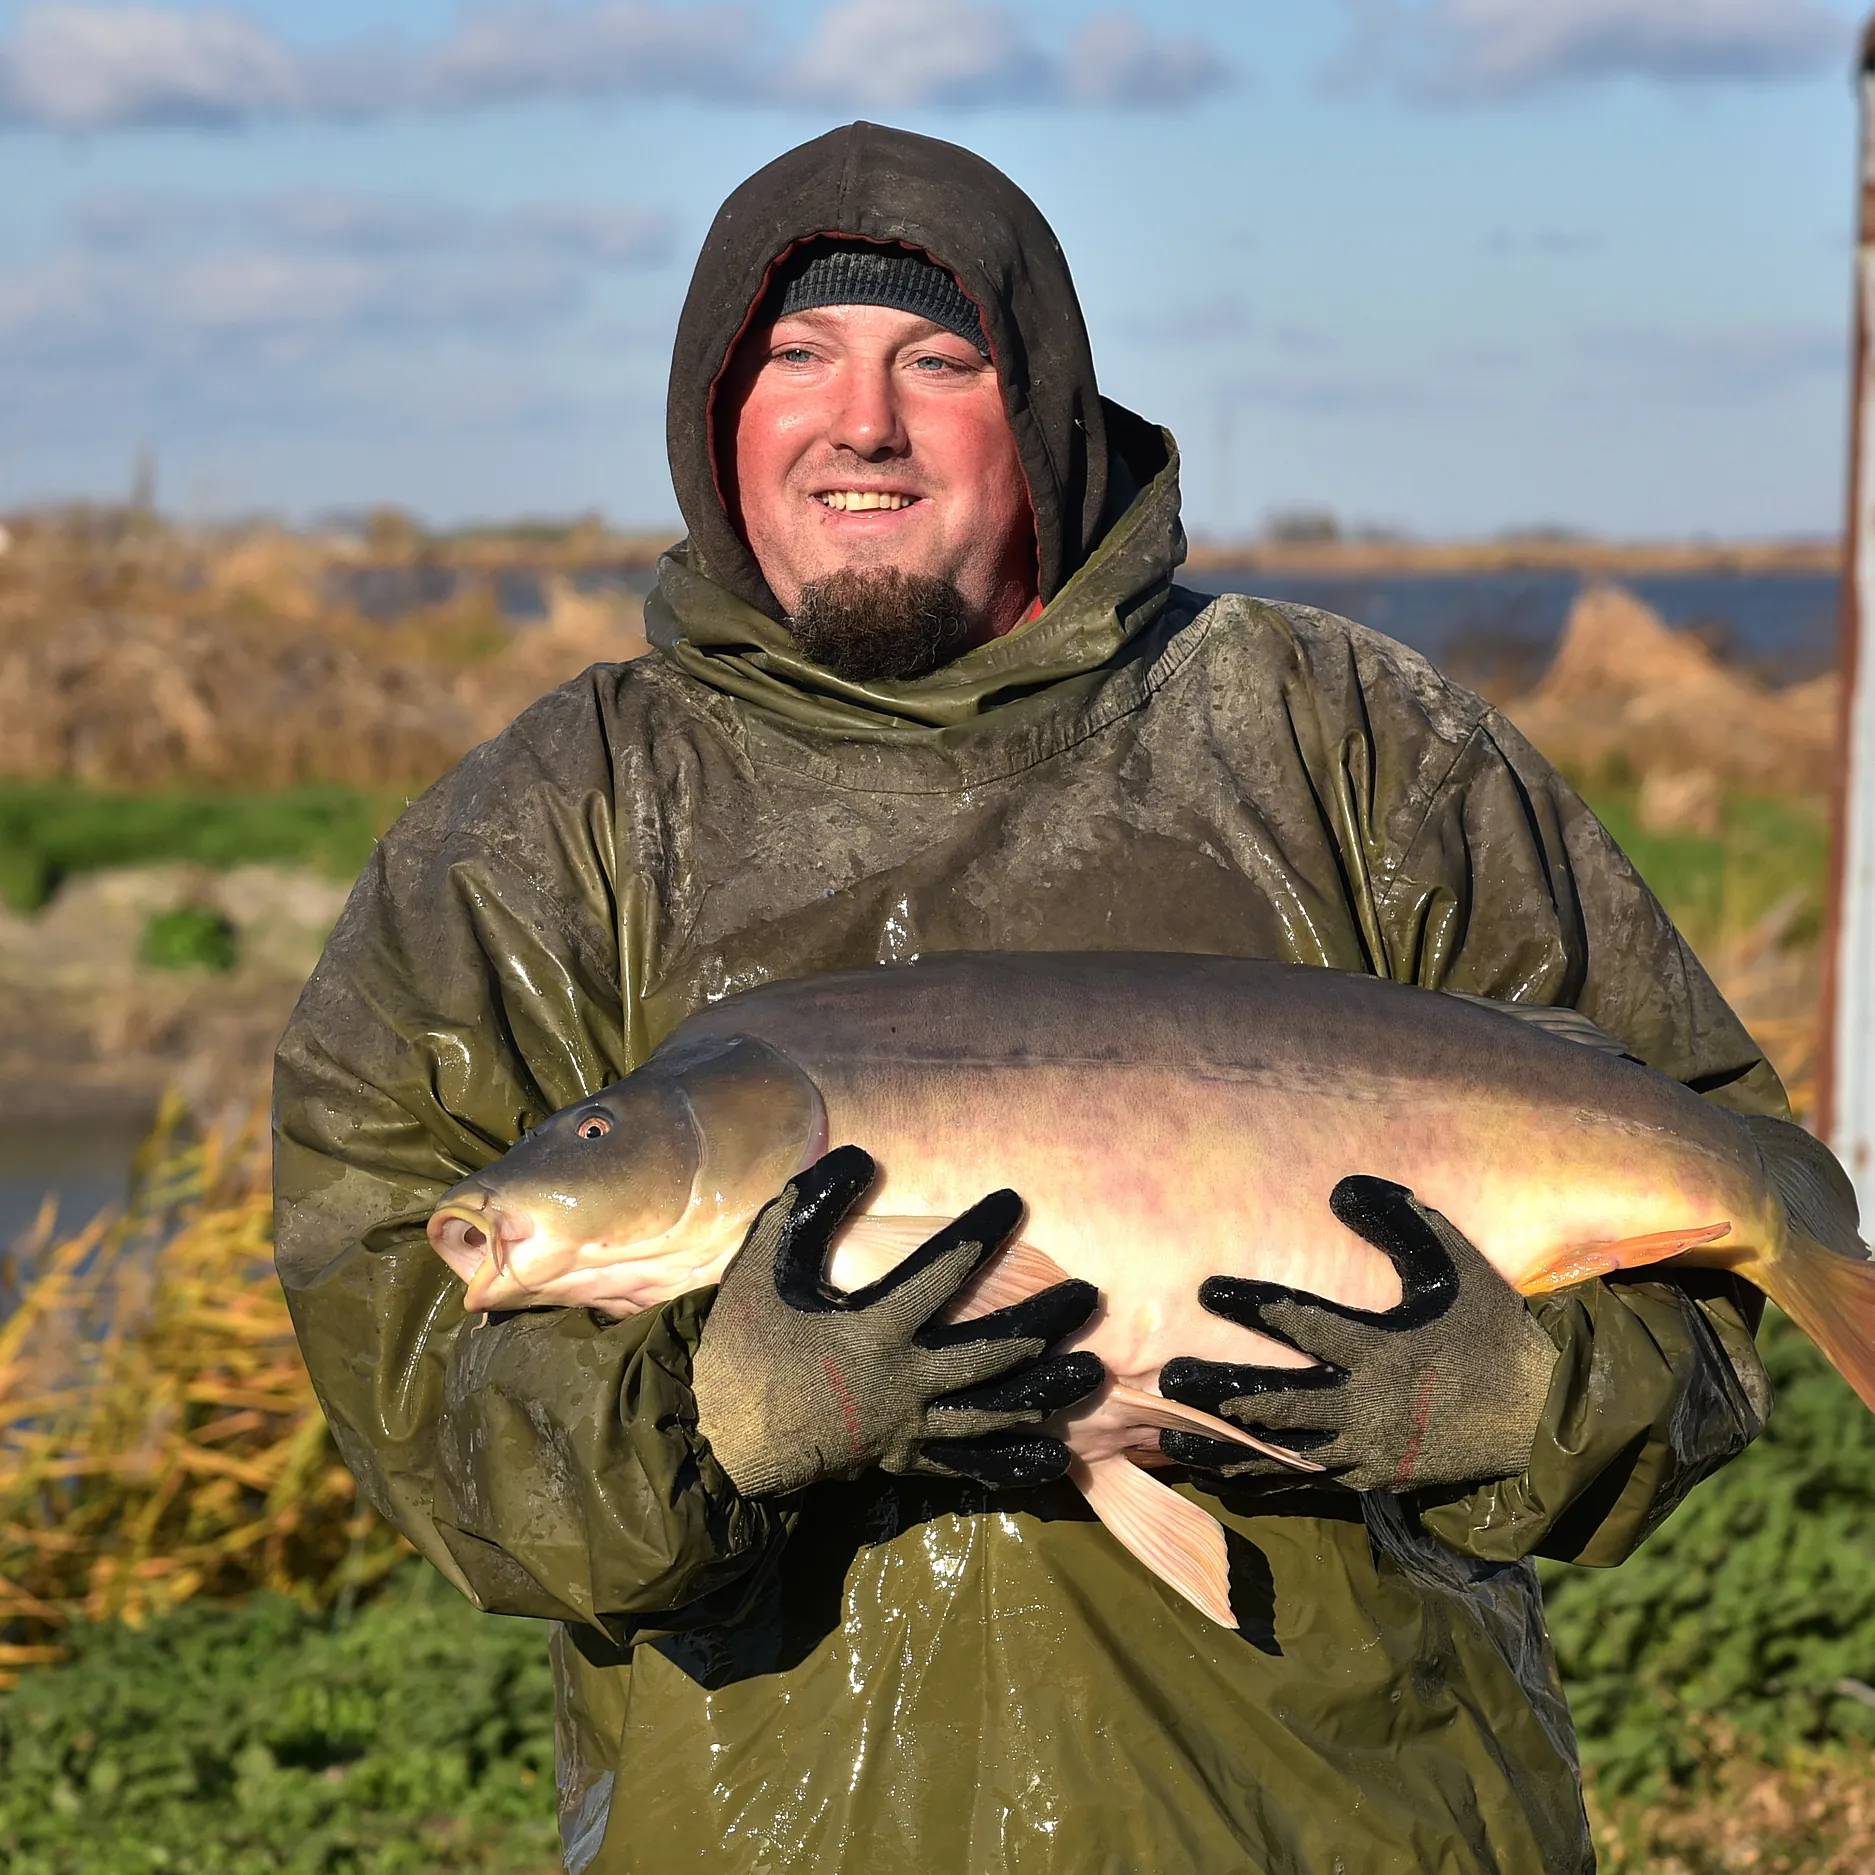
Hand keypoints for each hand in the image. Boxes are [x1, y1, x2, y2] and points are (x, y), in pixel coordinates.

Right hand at [691, 1146, 1103, 1497]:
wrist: (718, 1438)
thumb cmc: (741, 1344)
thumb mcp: (764, 1263)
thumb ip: (809, 1207)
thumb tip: (860, 1155)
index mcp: (872, 1329)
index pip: (942, 1272)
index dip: (981, 1233)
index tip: (1013, 1203)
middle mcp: (903, 1381)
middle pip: (991, 1350)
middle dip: (1043, 1321)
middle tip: (1087, 1295)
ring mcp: (907, 1427)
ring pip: (993, 1410)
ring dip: (1044, 1389)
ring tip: (1092, 1369)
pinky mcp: (903, 1460)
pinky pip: (969, 1465)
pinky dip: (1013, 1462)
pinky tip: (1055, 1457)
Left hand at [1156, 1175, 1559, 1492]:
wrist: (1545, 1419)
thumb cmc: (1496, 1333)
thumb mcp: (1456, 1267)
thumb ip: (1402, 1224)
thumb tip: (1343, 1185)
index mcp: (1384, 1349)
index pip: (1304, 1324)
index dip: (1253, 1306)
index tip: (1207, 1291)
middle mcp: (1368, 1405)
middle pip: (1277, 1401)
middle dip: (1219, 1390)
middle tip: (1167, 1378)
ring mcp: (1369, 1450)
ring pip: (1282, 1452)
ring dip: (1224, 1447)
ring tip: (1167, 1441)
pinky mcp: (1373, 1480)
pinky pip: (1306, 1481)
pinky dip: (1260, 1479)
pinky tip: (1219, 1475)